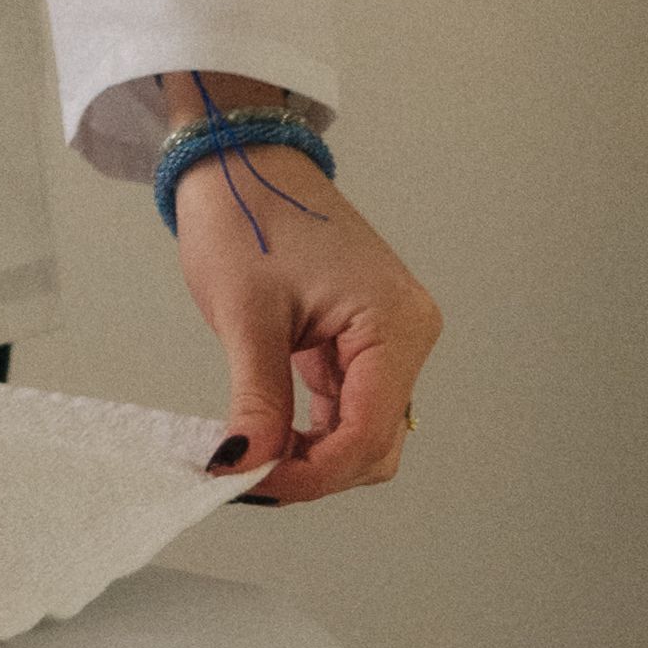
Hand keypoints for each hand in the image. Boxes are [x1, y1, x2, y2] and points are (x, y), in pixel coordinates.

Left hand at [164, 106, 438, 500]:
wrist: (240, 161)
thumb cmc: (246, 217)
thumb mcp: (247, 317)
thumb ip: (257, 400)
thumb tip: (246, 466)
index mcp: (396, 325)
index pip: (368, 433)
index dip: (313, 474)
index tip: (251, 486)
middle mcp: (407, 334)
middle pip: (376, 443)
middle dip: (316, 471)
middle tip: (244, 478)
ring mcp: (389, 338)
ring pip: (364, 431)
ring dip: (313, 455)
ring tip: (249, 459)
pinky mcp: (361, 340)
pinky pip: (348, 404)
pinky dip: (311, 429)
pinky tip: (267, 436)